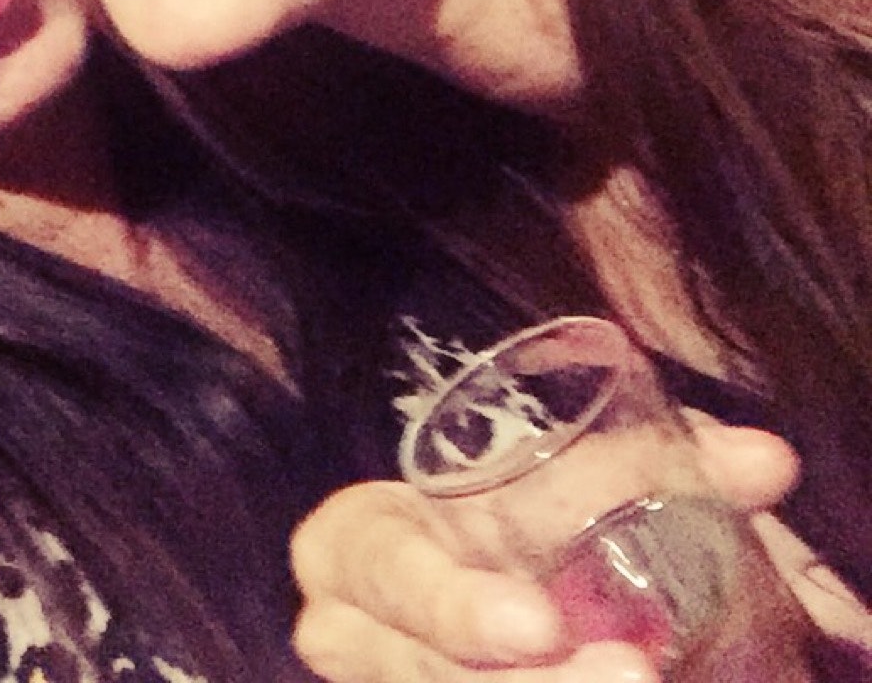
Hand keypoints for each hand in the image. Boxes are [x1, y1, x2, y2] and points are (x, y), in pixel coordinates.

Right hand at [290, 424, 801, 682]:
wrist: (488, 579)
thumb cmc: (514, 513)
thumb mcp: (565, 474)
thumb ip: (658, 462)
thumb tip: (767, 461)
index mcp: (360, 541)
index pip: (377, 569)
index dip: (448, 605)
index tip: (542, 624)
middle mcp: (355, 630)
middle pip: (418, 676)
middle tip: (632, 675)